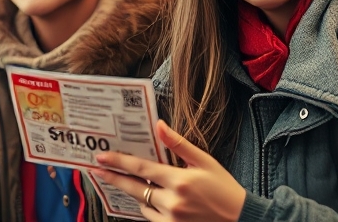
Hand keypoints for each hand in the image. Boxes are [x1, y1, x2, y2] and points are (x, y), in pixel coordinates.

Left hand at [92, 120, 245, 221]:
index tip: (102, 157)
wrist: (241, 219)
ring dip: (134, 193)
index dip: (119, 162)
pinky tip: (148, 199)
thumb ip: (179, 144)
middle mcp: (173, 202)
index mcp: (180, 181)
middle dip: (114, 178)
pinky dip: (147, 207)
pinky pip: (150, 218)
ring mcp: (171, 219)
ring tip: (128, 181)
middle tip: (97, 170)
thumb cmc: (224, 189)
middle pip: (134, 188)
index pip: (141, 169)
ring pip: (142, 204)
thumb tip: (160, 125)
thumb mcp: (204, 161)